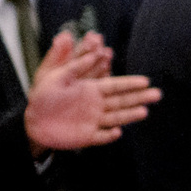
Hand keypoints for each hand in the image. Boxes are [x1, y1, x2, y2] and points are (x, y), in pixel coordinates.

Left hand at [24, 32, 158, 152]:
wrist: (33, 121)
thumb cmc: (43, 96)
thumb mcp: (54, 76)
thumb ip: (75, 66)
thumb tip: (95, 54)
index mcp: (91, 89)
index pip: (115, 85)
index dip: (130, 83)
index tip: (146, 81)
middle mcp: (96, 105)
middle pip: (122, 101)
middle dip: (139, 97)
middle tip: (157, 94)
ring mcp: (93, 121)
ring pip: (116, 117)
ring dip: (130, 115)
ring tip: (144, 112)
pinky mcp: (87, 136)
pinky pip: (101, 136)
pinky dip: (109, 135)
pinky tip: (117, 133)